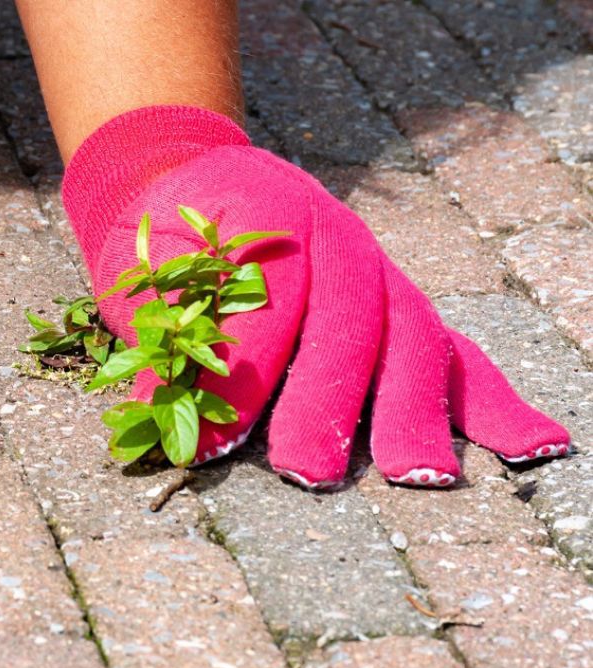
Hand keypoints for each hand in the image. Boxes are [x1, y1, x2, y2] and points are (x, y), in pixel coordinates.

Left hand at [63, 106, 567, 486]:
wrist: (191, 180)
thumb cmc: (164, 240)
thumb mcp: (143, 271)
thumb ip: (161, 334)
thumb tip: (161, 418)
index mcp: (267, 214)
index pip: (265, 303)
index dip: (239, 375)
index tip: (208, 444)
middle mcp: (337, 237)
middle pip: (349, 320)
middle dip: (329, 400)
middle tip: (307, 472)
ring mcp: (379, 271)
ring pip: (409, 336)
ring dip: (415, 409)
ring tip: (418, 475)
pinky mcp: (402, 306)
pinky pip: (454, 351)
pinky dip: (494, 401)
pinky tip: (535, 448)